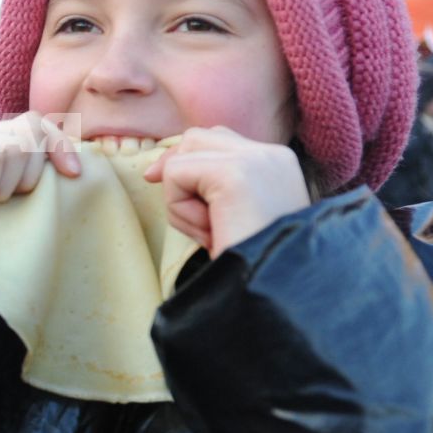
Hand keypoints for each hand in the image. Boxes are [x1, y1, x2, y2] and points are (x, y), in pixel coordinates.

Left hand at [142, 127, 311, 257]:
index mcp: (277, 163)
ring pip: (182, 156)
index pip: (217, 140)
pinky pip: (175, 174)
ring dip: (182, 201)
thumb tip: (154, 169)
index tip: (187, 206)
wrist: (276, 295)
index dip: (189, 168)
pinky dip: (180, 209)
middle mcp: (272, 154)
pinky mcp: (235, 174)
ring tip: (214, 233)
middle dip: (179, 178)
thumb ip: (209, 186)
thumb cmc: (250, 267)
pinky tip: (210, 233)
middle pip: (196, 138)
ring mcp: (256, 160)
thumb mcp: (234, 218)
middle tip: (202, 224)